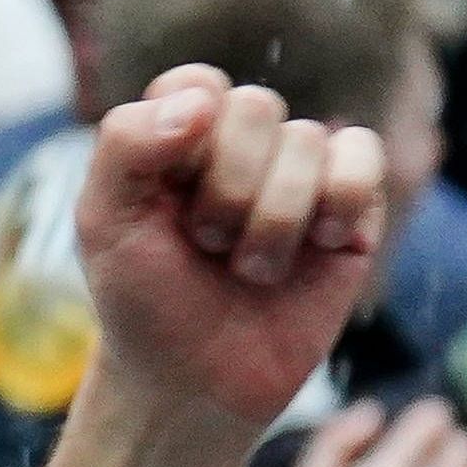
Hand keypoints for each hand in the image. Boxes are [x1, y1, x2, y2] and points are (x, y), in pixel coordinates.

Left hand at [72, 67, 392, 434]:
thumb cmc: (143, 303)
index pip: (198, 83)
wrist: (196, 383)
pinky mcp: (352, 210)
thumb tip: (202, 102)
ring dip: (271, 219)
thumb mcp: (104, 222)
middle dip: (226, 188)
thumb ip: (126, 145)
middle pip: (256, 107)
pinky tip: (319, 245)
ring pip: (308, 139)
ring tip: (247, 268)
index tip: (166, 194)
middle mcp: (243, 146)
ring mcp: (300, 174)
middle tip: (205, 245)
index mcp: (179, 136)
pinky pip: (363, 158)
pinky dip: (338, 201)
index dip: (186, 135)